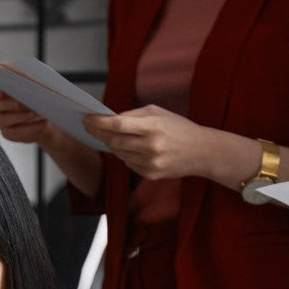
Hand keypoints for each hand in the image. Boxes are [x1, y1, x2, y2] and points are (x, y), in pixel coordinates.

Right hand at [0, 84, 58, 146]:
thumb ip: (28, 79)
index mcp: (0, 91)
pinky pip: (16, 133)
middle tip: (27, 102)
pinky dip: (30, 128)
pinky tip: (41, 124)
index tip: (5, 89)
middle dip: (13, 103)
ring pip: (5, 119)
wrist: (48, 114)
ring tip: (37, 113)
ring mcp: (2, 121)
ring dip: (22, 116)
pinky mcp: (9, 134)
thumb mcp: (36, 84)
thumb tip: (29, 80)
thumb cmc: (39, 96)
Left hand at [82, 104, 219, 181]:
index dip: (98, 122)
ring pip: (119, 154)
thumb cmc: (179, 128)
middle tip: (90, 127)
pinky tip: (131, 149)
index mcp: (153, 127)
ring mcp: (150, 162)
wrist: (202, 152)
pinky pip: (128, 164)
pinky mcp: (150, 174)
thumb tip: (108, 120)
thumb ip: (133, 115)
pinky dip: (125, 155)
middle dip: (99, 134)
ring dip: (113, 144)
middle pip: (114, 141)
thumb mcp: (159, 113)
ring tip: (112, 136)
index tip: (86, 119)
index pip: (117, 125)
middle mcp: (150, 146)